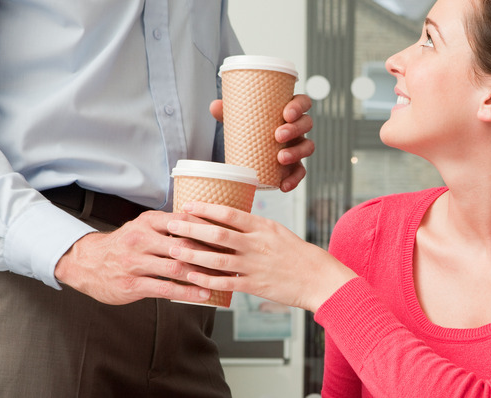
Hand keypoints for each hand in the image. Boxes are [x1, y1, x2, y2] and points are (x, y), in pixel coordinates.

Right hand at [54, 211, 220, 304]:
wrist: (87, 263)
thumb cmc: (124, 244)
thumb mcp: (143, 226)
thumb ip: (169, 224)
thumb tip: (205, 222)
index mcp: (147, 222)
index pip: (184, 221)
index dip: (208, 229)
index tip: (229, 235)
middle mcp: (141, 239)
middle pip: (184, 244)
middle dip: (211, 253)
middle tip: (233, 259)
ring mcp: (135, 262)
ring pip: (177, 267)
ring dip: (203, 274)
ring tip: (224, 279)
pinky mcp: (132, 284)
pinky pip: (165, 288)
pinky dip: (188, 292)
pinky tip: (203, 294)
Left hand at [165, 202, 356, 312]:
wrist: (319, 278)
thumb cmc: (298, 254)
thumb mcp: (278, 232)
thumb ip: (255, 227)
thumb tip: (230, 220)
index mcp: (263, 226)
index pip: (229, 213)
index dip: (205, 209)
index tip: (187, 206)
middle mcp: (257, 243)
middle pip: (217, 233)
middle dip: (191, 228)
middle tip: (171, 224)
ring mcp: (255, 265)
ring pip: (217, 259)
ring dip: (192, 254)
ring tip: (173, 250)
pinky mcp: (255, 285)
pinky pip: (226, 282)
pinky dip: (206, 280)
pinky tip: (191, 277)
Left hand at [210, 94, 314, 191]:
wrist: (248, 150)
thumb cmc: (249, 128)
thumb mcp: (238, 118)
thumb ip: (227, 111)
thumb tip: (215, 106)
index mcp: (288, 111)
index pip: (303, 103)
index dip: (299, 106)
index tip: (286, 113)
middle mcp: (297, 128)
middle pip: (306, 123)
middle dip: (295, 129)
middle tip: (278, 136)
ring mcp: (297, 146)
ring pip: (308, 146)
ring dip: (297, 152)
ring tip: (280, 158)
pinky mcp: (294, 165)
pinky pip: (300, 172)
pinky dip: (295, 179)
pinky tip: (284, 185)